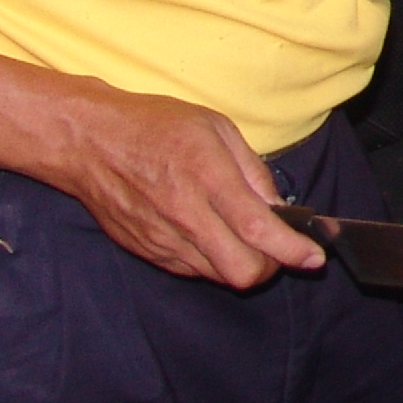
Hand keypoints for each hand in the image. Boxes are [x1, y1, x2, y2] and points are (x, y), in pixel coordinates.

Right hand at [49, 89, 328, 288]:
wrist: (89, 141)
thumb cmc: (154, 126)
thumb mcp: (216, 128)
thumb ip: (253, 171)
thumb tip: (279, 208)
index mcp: (207, 177)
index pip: (258, 230)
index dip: (293, 250)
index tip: (314, 258)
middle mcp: (185, 215)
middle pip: (241, 271)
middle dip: (270, 267)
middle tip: (276, 246)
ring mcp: (162, 239)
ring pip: (218, 277)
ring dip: (240, 265)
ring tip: (242, 237)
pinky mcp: (146, 251)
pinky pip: (192, 270)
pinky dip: (212, 261)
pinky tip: (211, 235)